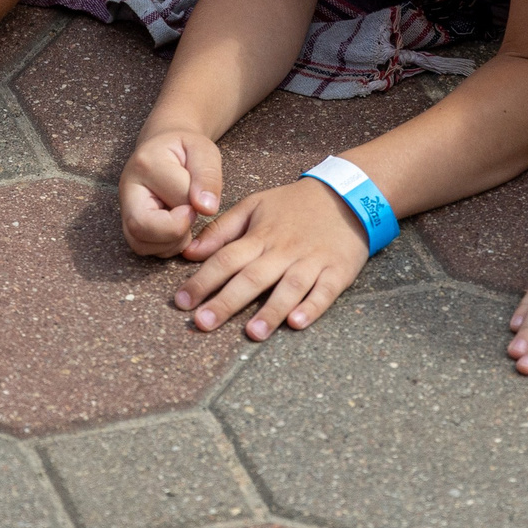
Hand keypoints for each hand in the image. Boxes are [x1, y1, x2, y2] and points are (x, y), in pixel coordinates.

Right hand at [119, 129, 223, 255]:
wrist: (164, 146)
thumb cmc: (185, 149)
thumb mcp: (204, 151)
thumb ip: (208, 176)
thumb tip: (207, 209)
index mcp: (146, 164)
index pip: (175, 198)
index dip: (195, 205)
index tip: (201, 198)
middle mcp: (128, 188)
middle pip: (141, 226)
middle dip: (176, 232)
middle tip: (191, 216)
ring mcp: (125, 208)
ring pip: (140, 243)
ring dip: (172, 242)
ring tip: (185, 221)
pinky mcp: (128, 224)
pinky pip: (142, 247)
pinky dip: (165, 247)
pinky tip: (177, 229)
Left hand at [173, 178, 367, 339]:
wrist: (345, 195)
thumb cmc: (293, 205)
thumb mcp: (254, 205)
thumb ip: (222, 230)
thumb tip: (189, 252)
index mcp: (260, 236)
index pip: (226, 259)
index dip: (203, 280)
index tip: (182, 302)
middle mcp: (283, 250)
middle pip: (252, 278)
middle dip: (226, 302)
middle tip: (203, 323)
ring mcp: (312, 261)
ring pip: (289, 288)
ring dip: (270, 310)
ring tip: (252, 332)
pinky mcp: (337, 271)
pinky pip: (325, 291)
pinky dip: (312, 307)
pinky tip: (297, 322)